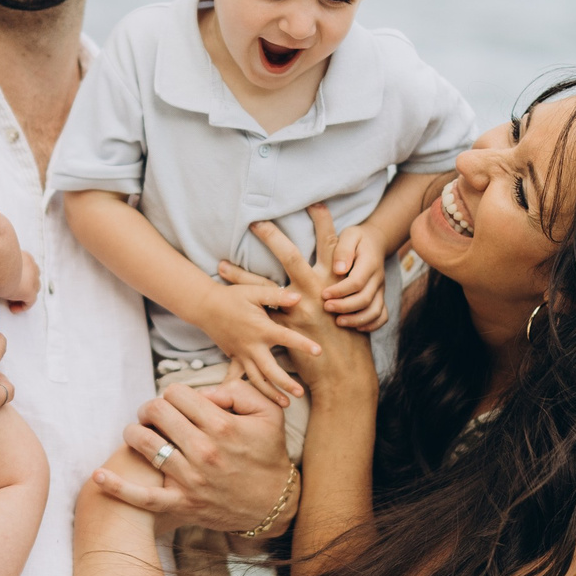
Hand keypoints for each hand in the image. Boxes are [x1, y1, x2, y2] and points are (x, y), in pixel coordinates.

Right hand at [0, 249, 39, 314]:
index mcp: (23, 256)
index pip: (27, 266)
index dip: (21, 275)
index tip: (12, 279)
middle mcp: (30, 266)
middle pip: (33, 276)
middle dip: (25, 284)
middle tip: (13, 290)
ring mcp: (32, 279)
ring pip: (34, 288)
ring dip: (24, 294)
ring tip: (12, 300)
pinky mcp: (29, 291)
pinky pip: (30, 301)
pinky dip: (22, 306)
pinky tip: (13, 309)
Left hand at [85, 380, 297, 535]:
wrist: (273, 504)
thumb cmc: (268, 454)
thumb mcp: (268, 413)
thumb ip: (237, 391)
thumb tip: (203, 392)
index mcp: (222, 426)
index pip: (177, 393)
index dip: (175, 393)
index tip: (180, 404)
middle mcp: (203, 451)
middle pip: (157, 411)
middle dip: (152, 408)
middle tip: (156, 415)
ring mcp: (189, 479)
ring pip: (143, 442)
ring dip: (136, 432)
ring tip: (141, 432)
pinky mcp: (181, 503)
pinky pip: (143, 497)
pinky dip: (118, 487)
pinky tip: (99, 475)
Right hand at [195, 278, 314, 403]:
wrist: (206, 306)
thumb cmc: (232, 297)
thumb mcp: (254, 291)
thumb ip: (277, 296)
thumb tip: (298, 297)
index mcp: (261, 328)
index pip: (286, 337)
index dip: (303, 344)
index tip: (318, 352)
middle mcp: (252, 346)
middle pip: (270, 370)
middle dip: (285, 383)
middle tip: (300, 393)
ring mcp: (241, 354)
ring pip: (256, 379)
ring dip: (270, 393)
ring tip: (285, 404)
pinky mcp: (234, 358)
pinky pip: (238, 378)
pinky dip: (242, 391)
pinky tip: (248, 404)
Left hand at [224, 205, 373, 397]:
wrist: (346, 372)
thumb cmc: (352, 338)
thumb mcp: (355, 305)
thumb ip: (343, 286)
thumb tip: (340, 270)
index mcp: (336, 281)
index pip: (330, 243)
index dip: (323, 222)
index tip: (314, 204)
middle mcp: (316, 290)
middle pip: (290, 255)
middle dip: (272, 236)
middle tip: (254, 222)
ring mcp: (298, 310)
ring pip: (262, 286)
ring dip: (240, 275)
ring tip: (220, 264)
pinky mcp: (283, 330)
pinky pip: (254, 315)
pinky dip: (238, 310)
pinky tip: (222, 304)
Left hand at [322, 223, 388, 332]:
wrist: (374, 242)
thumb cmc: (356, 239)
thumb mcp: (349, 236)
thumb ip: (343, 250)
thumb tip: (339, 270)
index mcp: (369, 263)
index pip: (356, 282)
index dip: (340, 291)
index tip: (324, 294)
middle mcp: (378, 278)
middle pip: (365, 299)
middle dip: (345, 307)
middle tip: (326, 307)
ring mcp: (381, 290)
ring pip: (375, 311)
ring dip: (357, 319)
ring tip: (339, 322)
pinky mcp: (380, 297)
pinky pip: (382, 316)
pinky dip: (372, 325)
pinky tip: (356, 327)